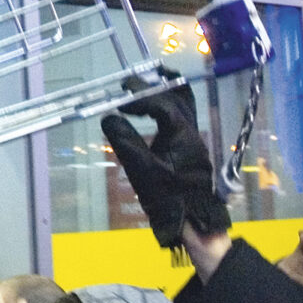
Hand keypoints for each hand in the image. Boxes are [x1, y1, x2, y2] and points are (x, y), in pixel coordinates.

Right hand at [101, 81, 229, 248]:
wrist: (192, 219)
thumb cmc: (166, 196)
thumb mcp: (141, 170)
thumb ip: (125, 140)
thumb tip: (109, 118)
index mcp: (181, 133)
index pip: (161, 102)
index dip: (139, 96)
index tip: (119, 100)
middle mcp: (191, 129)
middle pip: (179, 93)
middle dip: (154, 83)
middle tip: (130, 82)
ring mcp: (194, 137)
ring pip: (186, 102)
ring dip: (166, 90)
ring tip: (145, 85)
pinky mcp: (191, 145)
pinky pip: (183, 113)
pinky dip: (168, 104)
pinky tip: (153, 111)